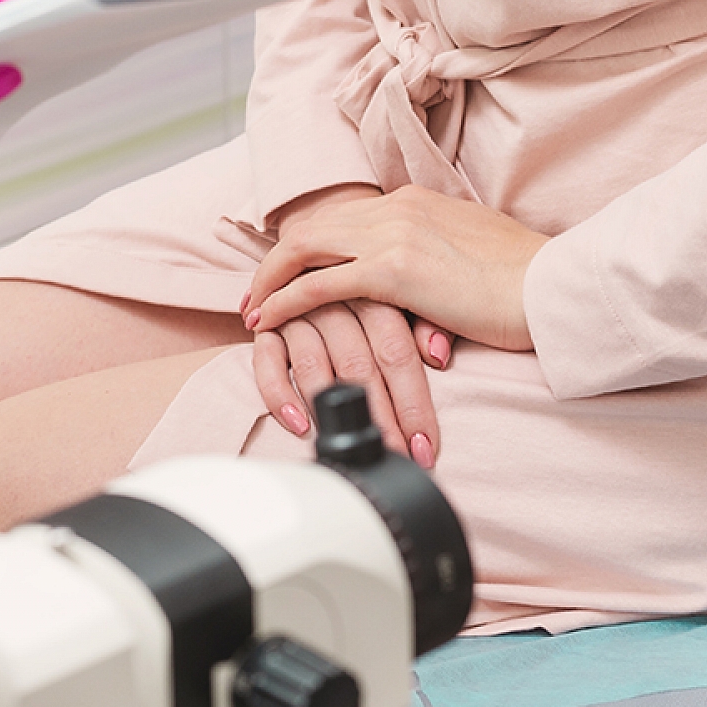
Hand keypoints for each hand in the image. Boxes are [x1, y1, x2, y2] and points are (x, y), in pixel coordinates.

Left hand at [243, 185, 549, 350]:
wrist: (553, 286)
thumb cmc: (524, 282)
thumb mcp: (472, 251)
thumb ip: (438, 253)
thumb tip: (427, 277)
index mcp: (416, 201)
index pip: (343, 217)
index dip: (309, 245)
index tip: (290, 271)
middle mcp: (398, 208)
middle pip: (314, 227)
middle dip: (275, 261)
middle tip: (255, 293)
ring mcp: (393, 235)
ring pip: (305, 249)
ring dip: (269, 280)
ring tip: (252, 310)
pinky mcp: (393, 271)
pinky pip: (318, 284)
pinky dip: (283, 301)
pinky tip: (266, 321)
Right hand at [253, 301, 441, 467]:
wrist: (315, 251)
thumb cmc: (371, 286)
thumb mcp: (406, 296)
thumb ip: (426, 324)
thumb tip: (440, 355)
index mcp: (375, 291)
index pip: (396, 353)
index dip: (412, 402)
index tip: (424, 444)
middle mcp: (335, 300)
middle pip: (358, 366)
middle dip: (379, 418)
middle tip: (395, 455)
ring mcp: (297, 313)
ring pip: (314, 366)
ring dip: (332, 413)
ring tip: (353, 447)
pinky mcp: (266, 326)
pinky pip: (267, 363)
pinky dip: (280, 395)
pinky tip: (298, 424)